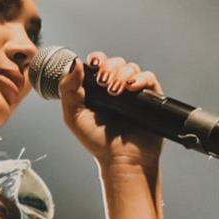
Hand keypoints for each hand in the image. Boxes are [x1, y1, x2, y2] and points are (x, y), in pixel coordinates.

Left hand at [58, 50, 164, 171]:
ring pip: (131, 68)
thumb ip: (68, 89)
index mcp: (97, 89)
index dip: (97, 59)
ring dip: (122, 75)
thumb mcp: (73, 115)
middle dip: (109, 69)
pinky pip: (148, 78)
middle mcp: (116, 87)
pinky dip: (140, 79)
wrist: (120, 159)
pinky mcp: (150, 98)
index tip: (94, 64)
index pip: (99, 63)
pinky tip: (132, 88)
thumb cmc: (97, 141)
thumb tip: (74, 62)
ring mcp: (133, 92)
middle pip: (115, 62)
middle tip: (104, 84)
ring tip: (116, 92)